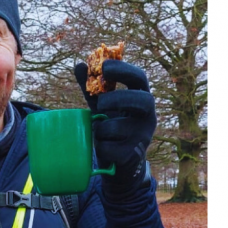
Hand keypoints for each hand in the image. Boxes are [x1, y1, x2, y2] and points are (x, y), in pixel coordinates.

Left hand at [74, 60, 156, 191]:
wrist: (120, 163)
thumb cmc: (112, 127)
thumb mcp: (102, 107)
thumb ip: (91, 88)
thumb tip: (79, 65)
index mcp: (141, 99)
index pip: (140, 78)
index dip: (124, 70)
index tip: (104, 66)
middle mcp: (148, 116)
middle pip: (140, 100)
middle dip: (118, 99)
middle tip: (100, 103)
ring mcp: (143, 136)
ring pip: (116, 127)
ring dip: (100, 129)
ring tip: (99, 133)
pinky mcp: (134, 155)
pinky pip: (109, 147)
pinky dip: (100, 146)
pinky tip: (105, 148)